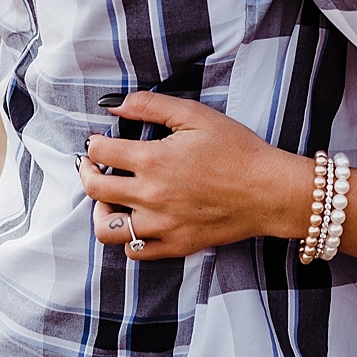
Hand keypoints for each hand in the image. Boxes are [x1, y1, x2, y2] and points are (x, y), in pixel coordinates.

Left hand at [77, 93, 313, 260]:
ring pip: (106, 228)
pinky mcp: (176, 245)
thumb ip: (150, 105)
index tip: (99, 140)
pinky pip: (134, 250)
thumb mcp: (195, 115)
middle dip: (86, 172)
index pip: (101, 151)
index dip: (94, 142)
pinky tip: (137, 220)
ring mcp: (161, 225)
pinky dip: (128, 236)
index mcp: (153, 160)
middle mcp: (150, 196)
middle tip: (92, 164)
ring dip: (101, 210)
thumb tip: (114, 105)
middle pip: (94, 188)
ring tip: (111, 198)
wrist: (269, 190)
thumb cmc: (237, 149)